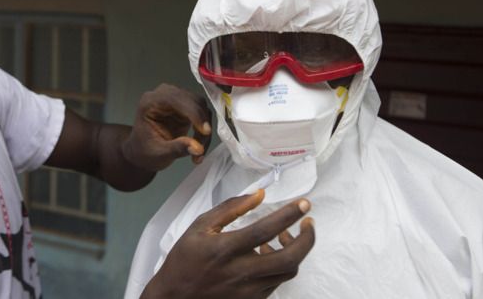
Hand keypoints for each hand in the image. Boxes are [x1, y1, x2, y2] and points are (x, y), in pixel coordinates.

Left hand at [122, 84, 211, 170]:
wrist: (142, 153)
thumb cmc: (144, 151)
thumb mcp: (159, 154)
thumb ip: (177, 148)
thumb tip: (198, 147)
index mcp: (150, 102)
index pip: (176, 99)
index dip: (193, 113)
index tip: (204, 131)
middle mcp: (164, 95)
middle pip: (192, 100)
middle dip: (201, 123)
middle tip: (201, 147)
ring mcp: (176, 99)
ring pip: (201, 107)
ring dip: (205, 128)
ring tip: (199, 150)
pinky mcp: (186, 107)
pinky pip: (202, 114)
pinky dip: (204, 130)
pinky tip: (200, 145)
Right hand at [141, 191, 314, 298]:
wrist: (174, 297)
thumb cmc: (184, 259)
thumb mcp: (200, 226)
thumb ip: (230, 209)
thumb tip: (259, 195)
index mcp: (225, 249)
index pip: (266, 230)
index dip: (289, 215)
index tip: (303, 203)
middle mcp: (240, 273)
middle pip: (289, 259)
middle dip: (307, 239)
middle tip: (309, 223)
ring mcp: (248, 291)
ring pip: (287, 271)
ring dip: (294, 251)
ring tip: (286, 236)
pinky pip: (277, 282)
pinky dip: (281, 265)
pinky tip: (270, 254)